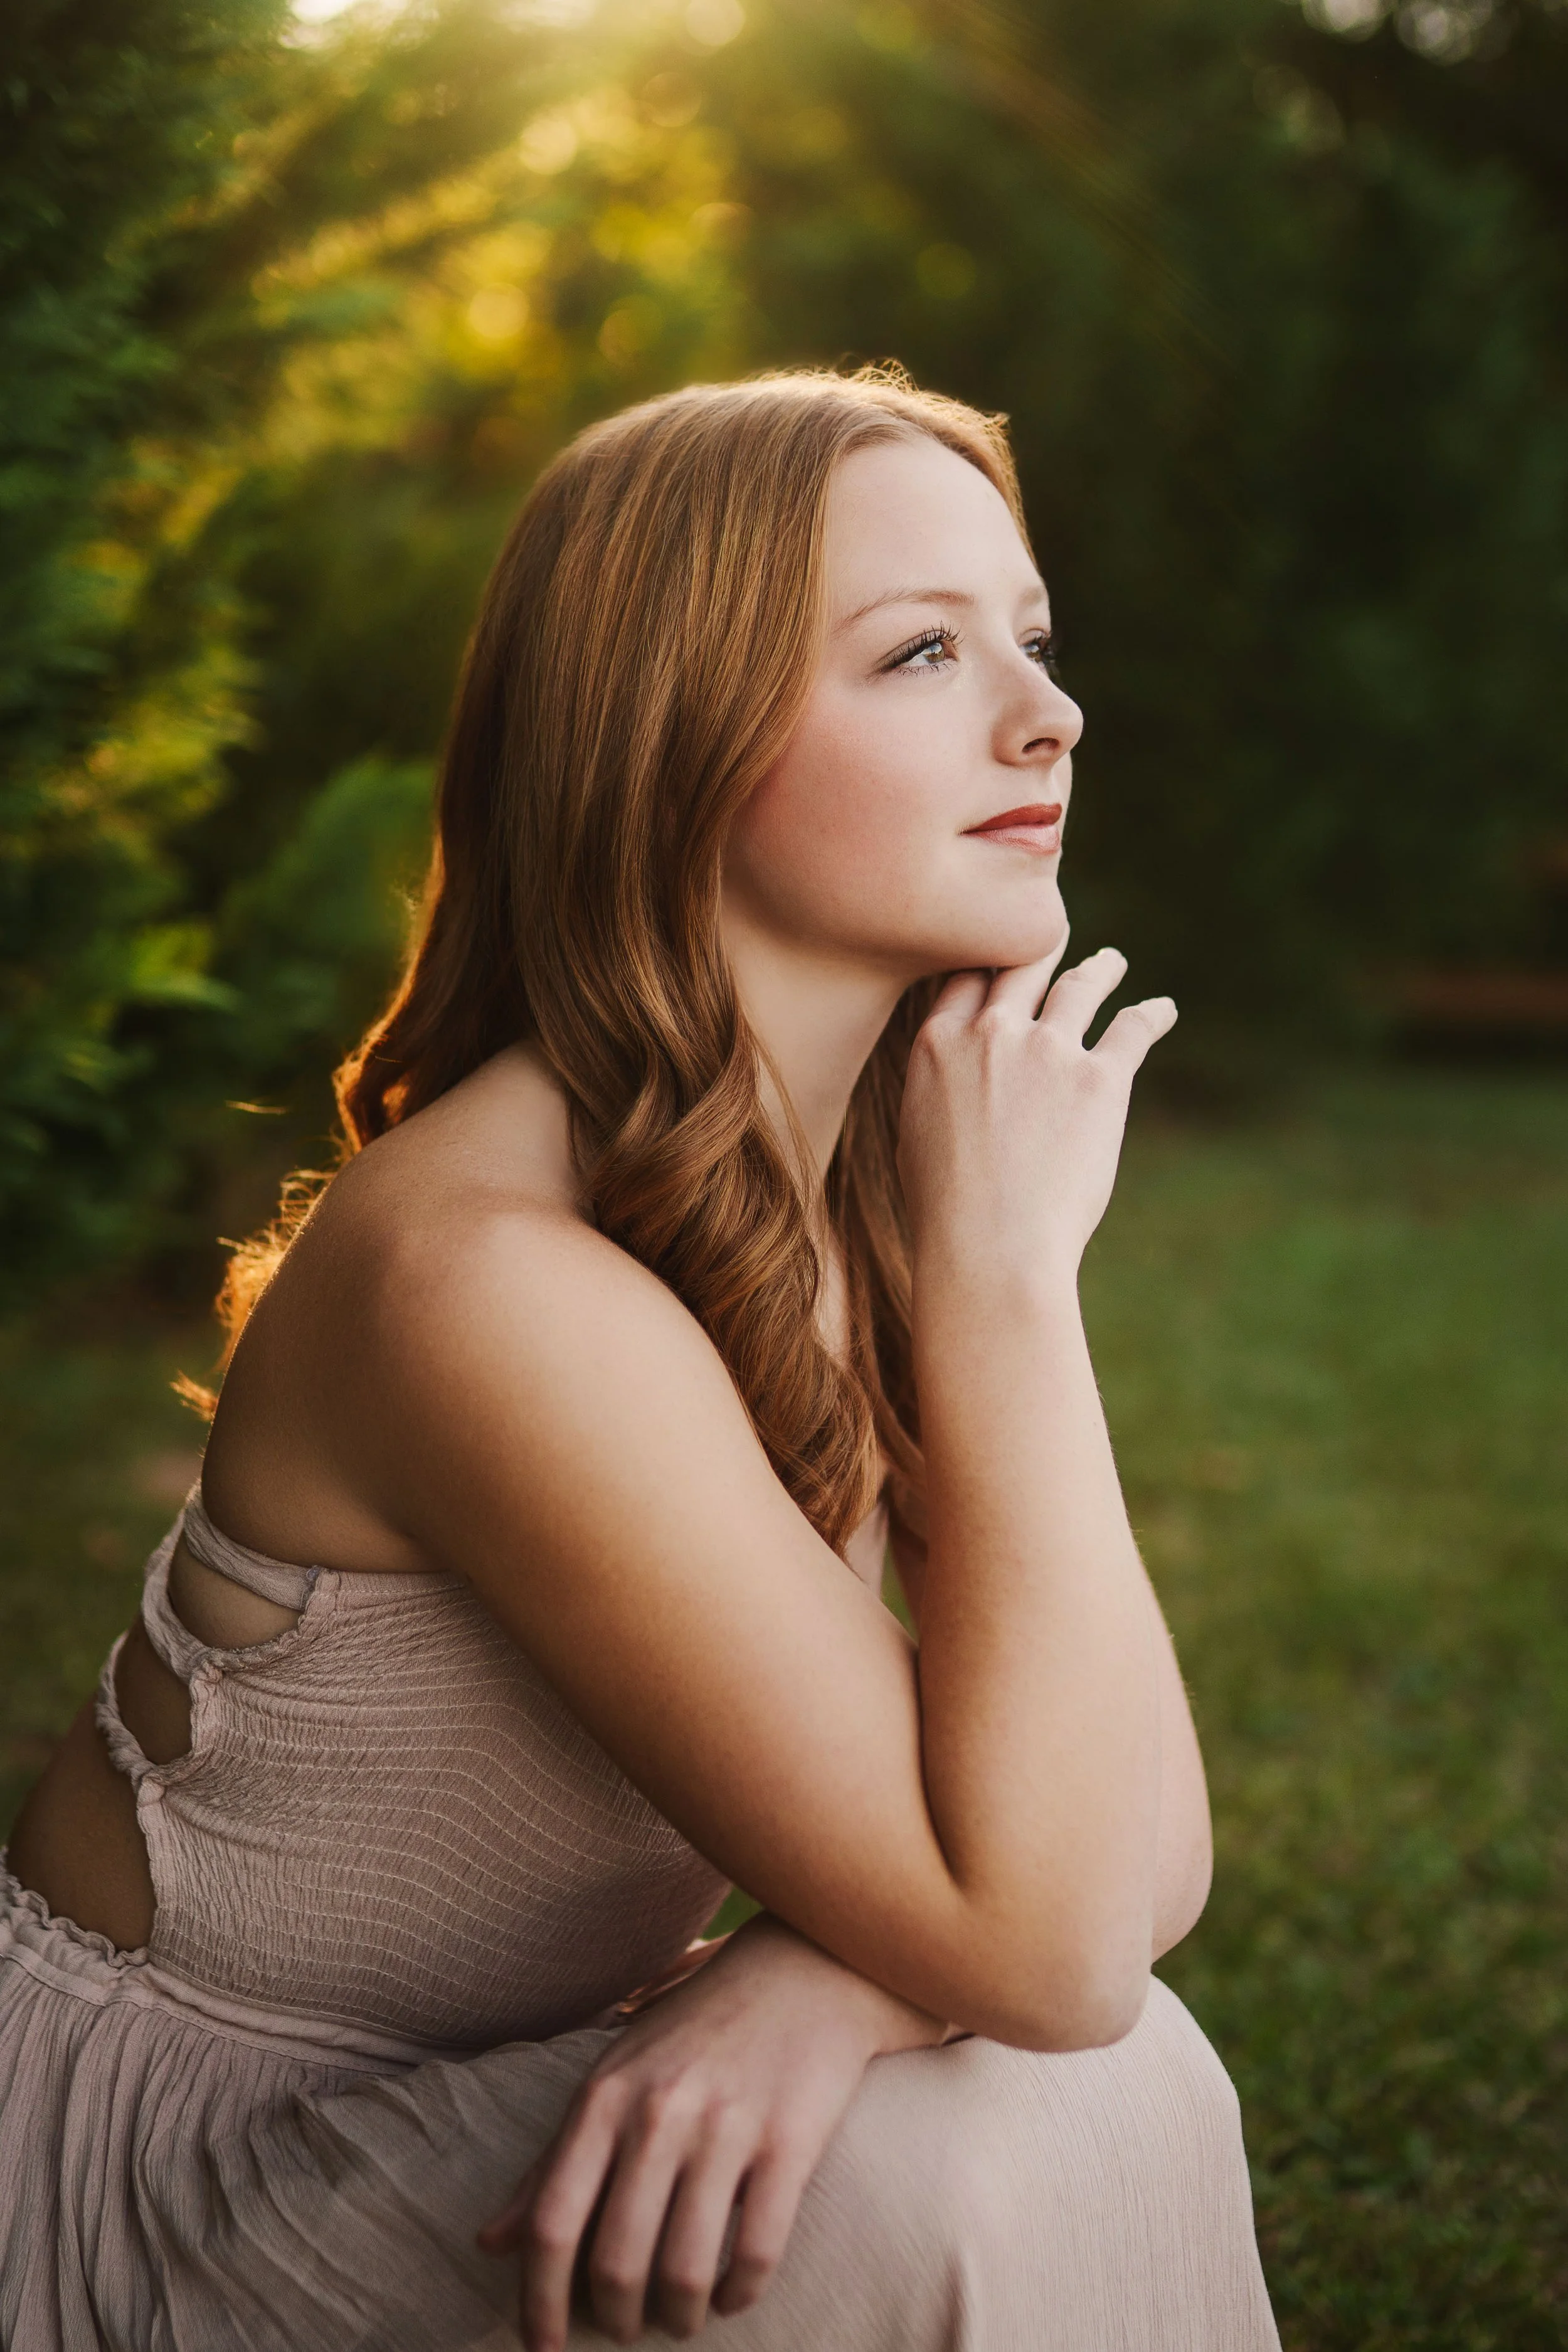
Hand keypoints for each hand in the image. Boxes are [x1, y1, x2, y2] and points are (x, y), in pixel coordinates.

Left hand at [477, 1915, 945, 2349]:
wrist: (802, 1970)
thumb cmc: (695, 2030)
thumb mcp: (613, 2076)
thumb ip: (552, 2162)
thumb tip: (487, 2243)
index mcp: (605, 2097)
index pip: (554, 2224)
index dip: (540, 2301)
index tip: (544, 2349)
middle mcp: (659, 2113)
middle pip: (617, 2262)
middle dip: (617, 2320)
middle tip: (626, 2330)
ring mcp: (727, 2127)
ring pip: (686, 2270)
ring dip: (680, 2318)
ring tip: (681, 2319)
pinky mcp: (789, 2141)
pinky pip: (757, 2251)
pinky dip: (739, 2294)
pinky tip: (733, 2296)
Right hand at [897, 943, 1174, 1285]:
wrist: (991, 1247)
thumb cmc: (945, 1211)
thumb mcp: (914, 1135)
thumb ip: (935, 1087)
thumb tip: (947, 1078)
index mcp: (938, 1045)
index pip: (965, 979)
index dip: (985, 960)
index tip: (998, 953)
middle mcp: (993, 1032)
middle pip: (1020, 966)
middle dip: (1038, 946)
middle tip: (1052, 935)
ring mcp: (1049, 1050)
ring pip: (1081, 985)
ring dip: (1100, 968)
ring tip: (1111, 962)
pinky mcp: (1101, 1079)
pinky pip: (1134, 1028)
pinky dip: (1153, 1015)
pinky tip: (1164, 1010)